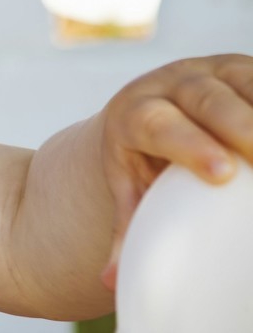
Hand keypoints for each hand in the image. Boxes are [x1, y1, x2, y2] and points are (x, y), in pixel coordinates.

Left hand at [98, 54, 252, 289]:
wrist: (148, 108)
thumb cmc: (141, 160)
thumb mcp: (129, 187)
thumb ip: (125, 229)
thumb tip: (111, 281)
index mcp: (134, 113)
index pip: (156, 124)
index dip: (188, 145)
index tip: (220, 173)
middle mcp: (170, 84)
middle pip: (204, 98)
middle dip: (238, 125)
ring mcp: (210, 71)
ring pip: (242, 81)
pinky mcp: (242, 68)